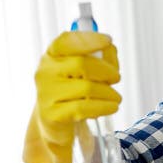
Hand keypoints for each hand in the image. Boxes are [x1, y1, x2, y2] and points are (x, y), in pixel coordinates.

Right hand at [23, 31, 120, 162]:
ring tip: (115, 97)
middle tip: (116, 78)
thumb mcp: (86, 71)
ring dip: (109, 93)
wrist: (56, 123)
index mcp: (52, 55)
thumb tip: (110, 49)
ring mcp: (46, 93)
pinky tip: (111, 107)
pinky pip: (84, 107)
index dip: (88, 39)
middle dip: (107, 71)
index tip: (108, 41)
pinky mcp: (52, 114)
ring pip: (87, 87)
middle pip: (83, 64)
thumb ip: (100, 56)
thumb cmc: (74, 92)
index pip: (66, 41)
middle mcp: (45, 71)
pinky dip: (104, 106)